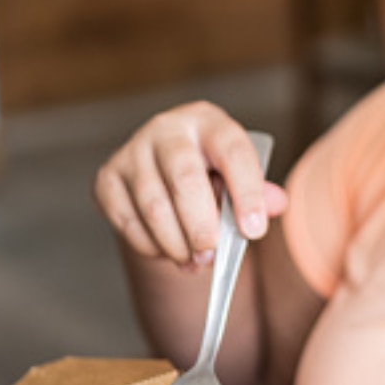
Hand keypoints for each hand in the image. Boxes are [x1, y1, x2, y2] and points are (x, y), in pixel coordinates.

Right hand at [93, 102, 286, 267]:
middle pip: (185, 178)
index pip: (232, 152)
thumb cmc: (211, 174)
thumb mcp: (239, 175)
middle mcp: (167, 129)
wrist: (164, 171)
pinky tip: (170, 252)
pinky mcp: (107, 178)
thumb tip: (276, 204)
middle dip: (202, 226)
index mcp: (209, 122)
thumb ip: (259, 192)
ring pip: (154, 206)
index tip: (254, 231)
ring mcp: (132, 151)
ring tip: (196, 262)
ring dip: (177, 244)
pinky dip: (151, 246)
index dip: (246, 193)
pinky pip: (128, 221)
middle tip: (213, 255)